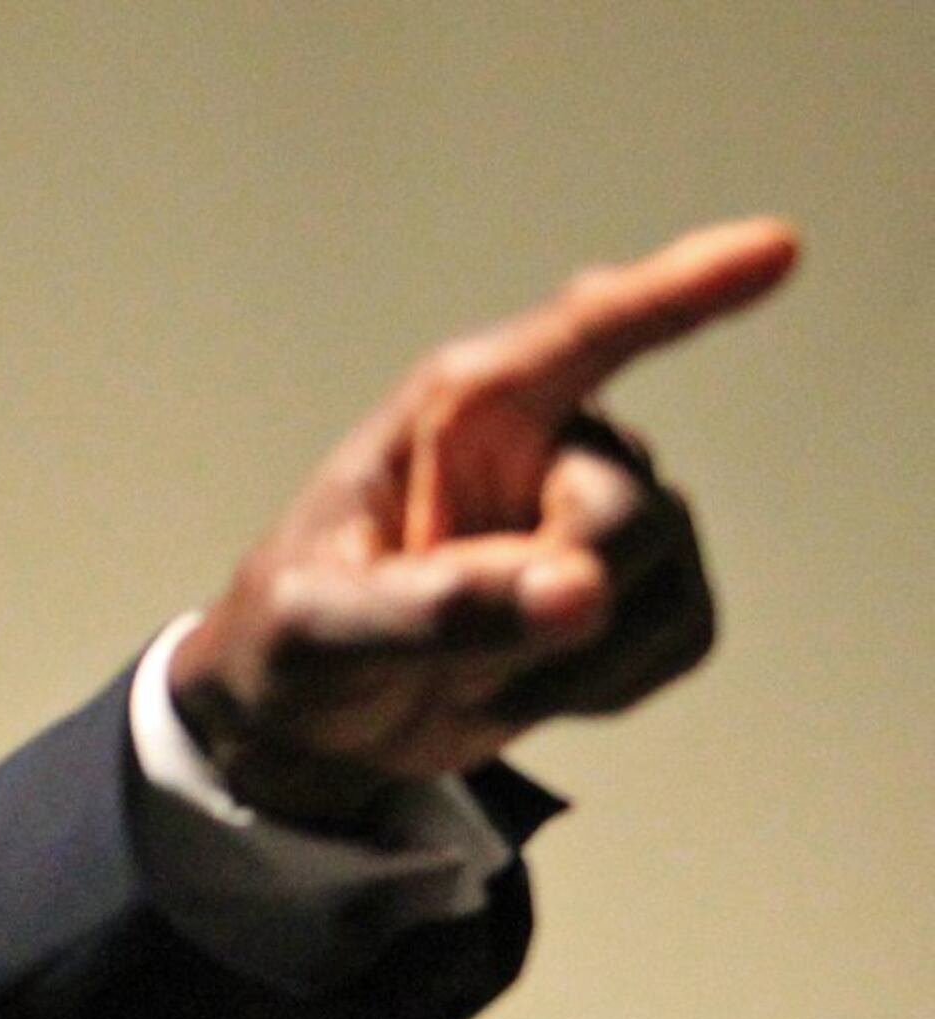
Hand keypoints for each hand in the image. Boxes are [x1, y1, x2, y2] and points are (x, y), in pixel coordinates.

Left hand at [166, 218, 798, 827]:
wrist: (313, 719)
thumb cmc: (292, 642)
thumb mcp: (321, 630)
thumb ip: (435, 610)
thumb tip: (580, 594)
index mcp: (465, 409)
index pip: (587, 334)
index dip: (681, 291)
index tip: (773, 251)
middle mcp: (553, 440)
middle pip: (631, 518)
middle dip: (551, 601)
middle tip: (443, 640)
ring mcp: (608, 509)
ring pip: (666, 584)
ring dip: (563, 658)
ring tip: (466, 658)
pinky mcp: (647, 585)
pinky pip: (682, 637)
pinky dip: (599, 687)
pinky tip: (522, 678)